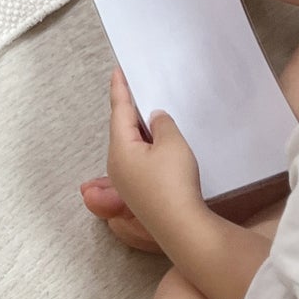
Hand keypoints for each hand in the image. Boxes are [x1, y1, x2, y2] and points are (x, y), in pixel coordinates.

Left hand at [105, 69, 202, 244]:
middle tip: (136, 90)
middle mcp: (117, 166)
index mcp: (120, 148)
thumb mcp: (172, 142)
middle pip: (122, 130)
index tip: (117, 72)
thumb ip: (162, 124)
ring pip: (130, 147)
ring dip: (140, 131)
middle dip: (130, 111)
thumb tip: (155, 119)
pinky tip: (159, 145)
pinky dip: (146, 148)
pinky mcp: (139, 194)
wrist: (182, 226)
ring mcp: (126, 183)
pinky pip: (139, 161)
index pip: (119, 111)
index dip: (120, 89)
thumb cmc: (174, 181)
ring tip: (151, 115)